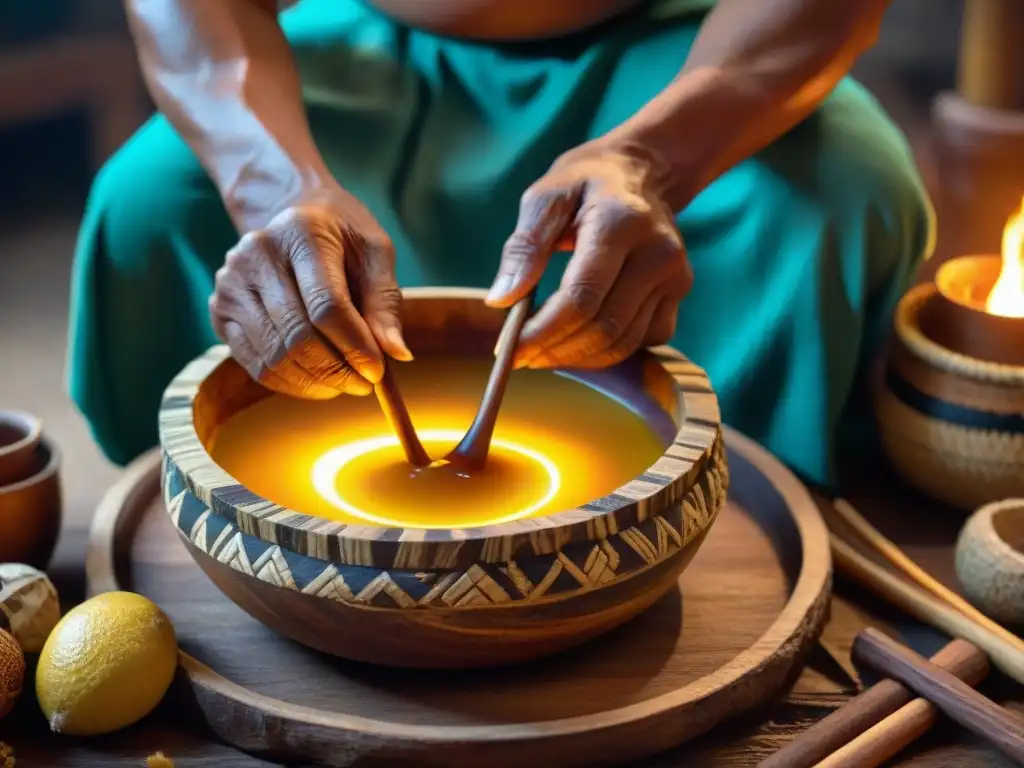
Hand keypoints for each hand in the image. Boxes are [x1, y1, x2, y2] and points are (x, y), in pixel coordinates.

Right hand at [209, 188, 410, 397]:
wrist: (290, 214)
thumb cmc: (340, 236)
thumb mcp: (374, 253)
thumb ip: (385, 302)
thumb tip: (397, 354)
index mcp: (301, 232)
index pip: (327, 305)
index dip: (354, 346)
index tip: (378, 371)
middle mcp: (257, 254)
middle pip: (298, 336)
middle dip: (337, 370)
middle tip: (364, 384)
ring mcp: (231, 284)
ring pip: (275, 357)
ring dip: (316, 383)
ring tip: (344, 383)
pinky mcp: (220, 311)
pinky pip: (256, 365)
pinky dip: (291, 384)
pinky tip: (317, 383)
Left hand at [486, 140, 691, 368]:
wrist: (640, 171)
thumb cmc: (584, 183)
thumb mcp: (546, 198)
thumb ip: (523, 248)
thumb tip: (500, 301)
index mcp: (623, 223)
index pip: (582, 298)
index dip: (543, 332)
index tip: (510, 349)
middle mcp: (658, 253)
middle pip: (603, 327)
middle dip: (555, 350)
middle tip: (521, 356)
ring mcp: (675, 276)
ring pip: (623, 343)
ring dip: (577, 357)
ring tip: (543, 352)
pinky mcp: (679, 293)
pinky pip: (642, 341)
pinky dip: (606, 350)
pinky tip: (578, 339)